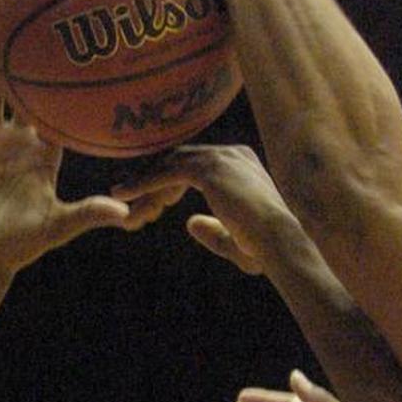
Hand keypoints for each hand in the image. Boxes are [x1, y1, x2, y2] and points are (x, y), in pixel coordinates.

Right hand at [0, 56, 166, 276]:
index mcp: (45, 153)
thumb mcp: (57, 227)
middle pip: (26, 93)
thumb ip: (87, 215)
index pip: (62, 113)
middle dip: (32, 62)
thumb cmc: (24, 244)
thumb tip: (122, 215)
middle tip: (43, 22)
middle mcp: (18, 140)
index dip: (73, 87)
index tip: (85, 55)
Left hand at [112, 142, 297, 275]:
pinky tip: (123, 194)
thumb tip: (189, 222)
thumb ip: (213, 230)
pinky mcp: (209, 170)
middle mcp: (232, 154)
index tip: (152, 201)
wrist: (279, 243)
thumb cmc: (264, 248)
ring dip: (145, 184)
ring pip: (170, 165)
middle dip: (153, 179)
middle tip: (129, 197)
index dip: (171, 180)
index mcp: (242, 163)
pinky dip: (144, 183)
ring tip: (121, 197)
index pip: (197, 164)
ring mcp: (221, 158)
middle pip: (180, 160)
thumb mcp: (234, 238)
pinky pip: (167, 173)